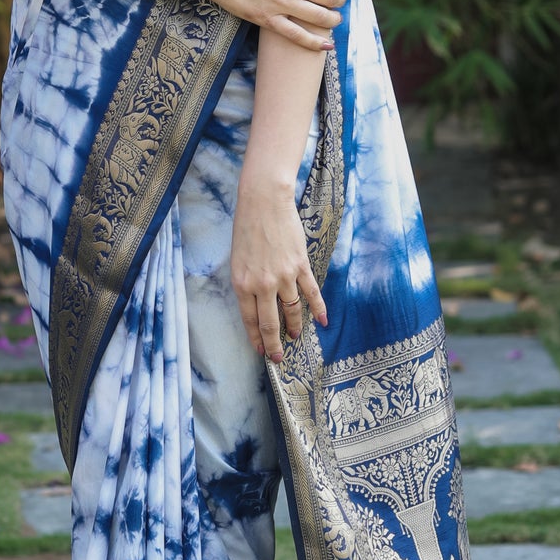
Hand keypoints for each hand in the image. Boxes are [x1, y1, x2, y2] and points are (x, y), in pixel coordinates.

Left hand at [230, 175, 328, 363]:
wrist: (264, 202)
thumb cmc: (246, 228)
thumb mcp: (237, 260)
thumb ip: (247, 283)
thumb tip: (257, 304)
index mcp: (242, 284)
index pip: (250, 320)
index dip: (257, 338)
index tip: (261, 351)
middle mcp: (263, 285)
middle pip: (271, 323)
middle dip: (274, 345)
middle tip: (278, 358)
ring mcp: (284, 277)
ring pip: (292, 312)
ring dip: (294, 327)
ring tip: (294, 337)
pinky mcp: (300, 266)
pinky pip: (311, 293)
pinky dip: (318, 309)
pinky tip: (322, 322)